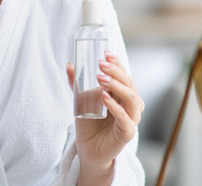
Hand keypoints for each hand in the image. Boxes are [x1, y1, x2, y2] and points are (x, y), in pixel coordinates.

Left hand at [66, 51, 144, 183]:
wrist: (89, 149)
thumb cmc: (90, 123)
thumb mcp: (82, 100)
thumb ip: (77, 84)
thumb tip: (69, 64)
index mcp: (123, 95)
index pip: (125, 75)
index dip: (117, 63)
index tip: (105, 53)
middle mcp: (131, 105)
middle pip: (129, 83)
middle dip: (115, 71)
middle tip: (100, 63)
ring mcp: (131, 119)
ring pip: (131, 98)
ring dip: (115, 85)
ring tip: (100, 78)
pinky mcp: (127, 132)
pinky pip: (124, 117)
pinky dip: (114, 106)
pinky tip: (103, 97)